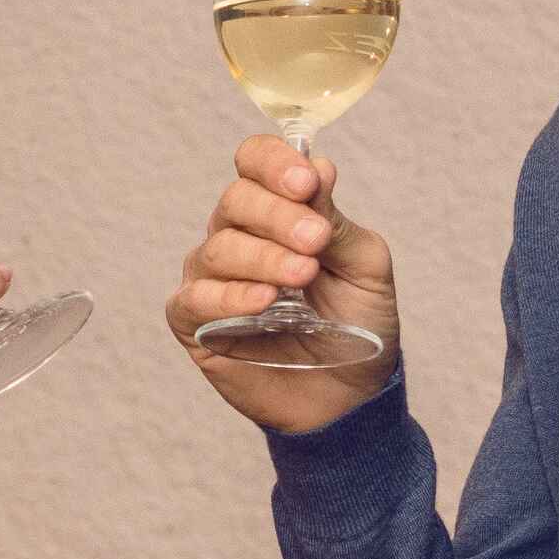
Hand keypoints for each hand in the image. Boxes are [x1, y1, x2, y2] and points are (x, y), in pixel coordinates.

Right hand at [168, 135, 405, 431]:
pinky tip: (263, 303)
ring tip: (301, 277)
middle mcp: (238, 236)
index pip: (254, 163)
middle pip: (235, 200)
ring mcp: (212, 278)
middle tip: (315, 243)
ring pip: (218, 247)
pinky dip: (229, 296)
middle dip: (277, 216)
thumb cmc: (357, 325)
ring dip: (263, 258)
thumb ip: (335, 220)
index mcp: (277, 211)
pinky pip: (194, 297)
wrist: (350, 395)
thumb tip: (319, 166)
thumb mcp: (364, 266)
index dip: (273, 163)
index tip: (306, 183)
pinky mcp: (194, 323)